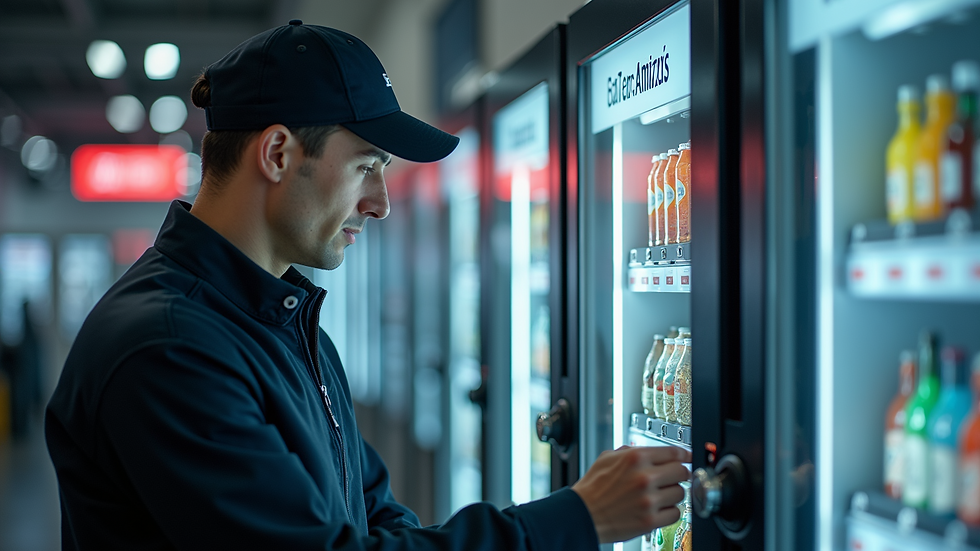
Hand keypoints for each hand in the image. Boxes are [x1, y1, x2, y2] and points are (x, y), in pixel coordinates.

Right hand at [571, 446, 690, 543]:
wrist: (582, 514)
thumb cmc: (593, 487)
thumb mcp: (608, 458)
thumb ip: (631, 451)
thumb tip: (651, 450)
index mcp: (635, 458)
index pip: (673, 452)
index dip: (684, 455)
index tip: (687, 458)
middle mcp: (644, 477)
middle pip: (682, 472)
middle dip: (679, 474)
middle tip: (673, 478)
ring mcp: (649, 500)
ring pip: (680, 493)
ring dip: (673, 494)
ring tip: (659, 495)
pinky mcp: (650, 521)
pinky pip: (675, 513)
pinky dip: (669, 511)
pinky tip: (657, 508)